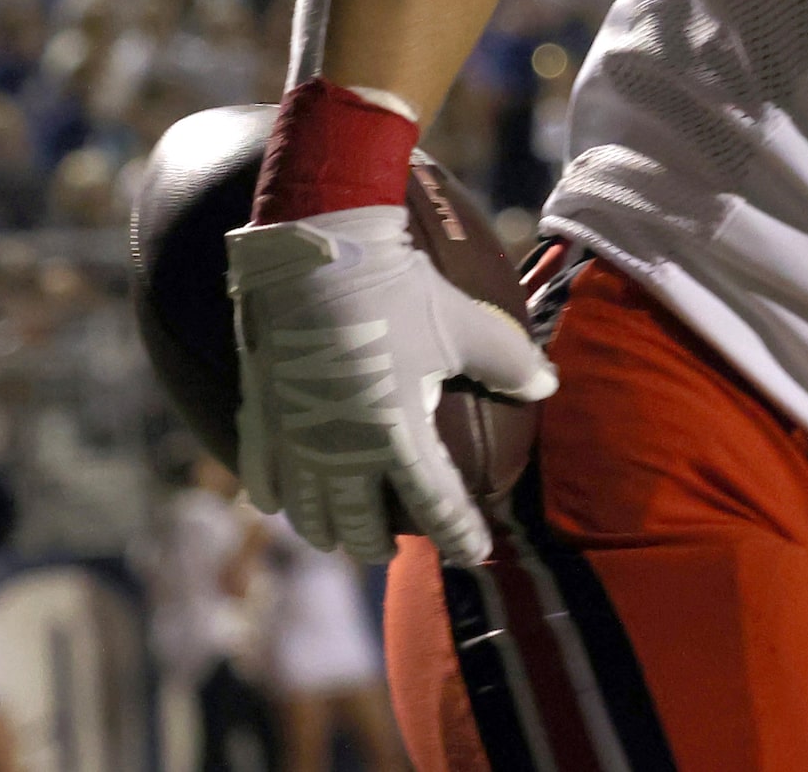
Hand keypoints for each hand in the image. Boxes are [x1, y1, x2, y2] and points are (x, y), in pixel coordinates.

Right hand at [229, 207, 557, 565]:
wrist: (314, 254)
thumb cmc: (396, 291)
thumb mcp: (466, 326)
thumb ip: (510, 362)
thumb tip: (548, 385)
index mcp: (395, 436)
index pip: (435, 505)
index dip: (458, 533)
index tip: (474, 552)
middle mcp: (339, 452)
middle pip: (359, 524)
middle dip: (377, 543)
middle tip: (391, 547)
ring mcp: (293, 440)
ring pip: (307, 512)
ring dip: (327, 529)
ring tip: (340, 536)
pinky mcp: (259, 417)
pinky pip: (262, 477)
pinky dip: (275, 497)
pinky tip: (279, 502)